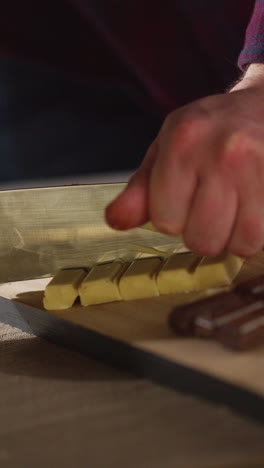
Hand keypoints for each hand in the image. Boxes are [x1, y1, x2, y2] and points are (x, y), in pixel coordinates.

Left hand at [105, 64, 263, 256]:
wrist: (262, 108)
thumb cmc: (209, 133)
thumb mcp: (166, 149)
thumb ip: (140, 189)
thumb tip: (115, 221)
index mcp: (183, 142)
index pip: (166, 221)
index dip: (172, 218)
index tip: (183, 199)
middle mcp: (223, 154)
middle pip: (201, 240)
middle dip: (202, 232)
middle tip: (210, 206)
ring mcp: (259, 168)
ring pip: (238, 244)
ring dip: (231, 237)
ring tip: (232, 210)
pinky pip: (261, 238)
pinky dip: (254, 234)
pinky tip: (251, 210)